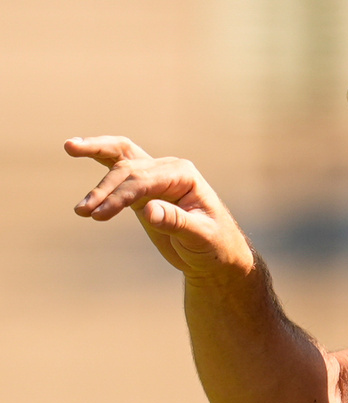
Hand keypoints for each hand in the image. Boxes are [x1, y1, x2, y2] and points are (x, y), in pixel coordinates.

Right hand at [65, 136, 253, 279]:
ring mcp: (155, 175)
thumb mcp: (201, 237)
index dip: (119, 196)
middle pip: (128, 170)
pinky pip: (119, 165)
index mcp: (184, 175)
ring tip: (76, 190)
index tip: (100, 215)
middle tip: (84, 213)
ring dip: (96, 172)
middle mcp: (169, 169)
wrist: (217, 254)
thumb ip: (176, 222)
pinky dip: (98, 155)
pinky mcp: (143, 188)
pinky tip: (75, 147)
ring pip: (121, 161)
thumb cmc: (215, 245)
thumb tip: (149, 210)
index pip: (144, 181)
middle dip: (105, 190)